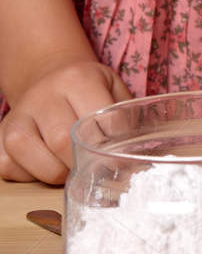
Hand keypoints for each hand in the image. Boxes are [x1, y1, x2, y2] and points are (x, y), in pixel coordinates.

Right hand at [0, 55, 130, 184]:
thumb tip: (136, 157)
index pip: (100, 121)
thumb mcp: (114, 90)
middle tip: (96, 170)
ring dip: (57, 173)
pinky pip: (10, 168)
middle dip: (83, 164)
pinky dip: (30, 177)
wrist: (49, 76)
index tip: (121, 161)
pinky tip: (45, 165)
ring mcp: (17, 116)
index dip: (113, 147)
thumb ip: (126, 118)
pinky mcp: (0, 136)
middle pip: (62, 141)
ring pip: (32, 157)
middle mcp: (43, 95)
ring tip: (71, 167)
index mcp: (78, 79)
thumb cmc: (89, 91)